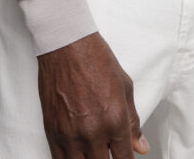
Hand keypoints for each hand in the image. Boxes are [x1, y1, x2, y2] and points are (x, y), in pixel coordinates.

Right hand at [37, 31, 149, 157]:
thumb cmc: (95, 59)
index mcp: (115, 120)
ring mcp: (71, 134)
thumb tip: (140, 146)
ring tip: (94, 152)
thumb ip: (133, 121)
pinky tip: (77, 154)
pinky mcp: (52, 132)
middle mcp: (93, 132)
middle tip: (108, 150)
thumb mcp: (125, 86)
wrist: (66, 45)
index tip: (125, 157)